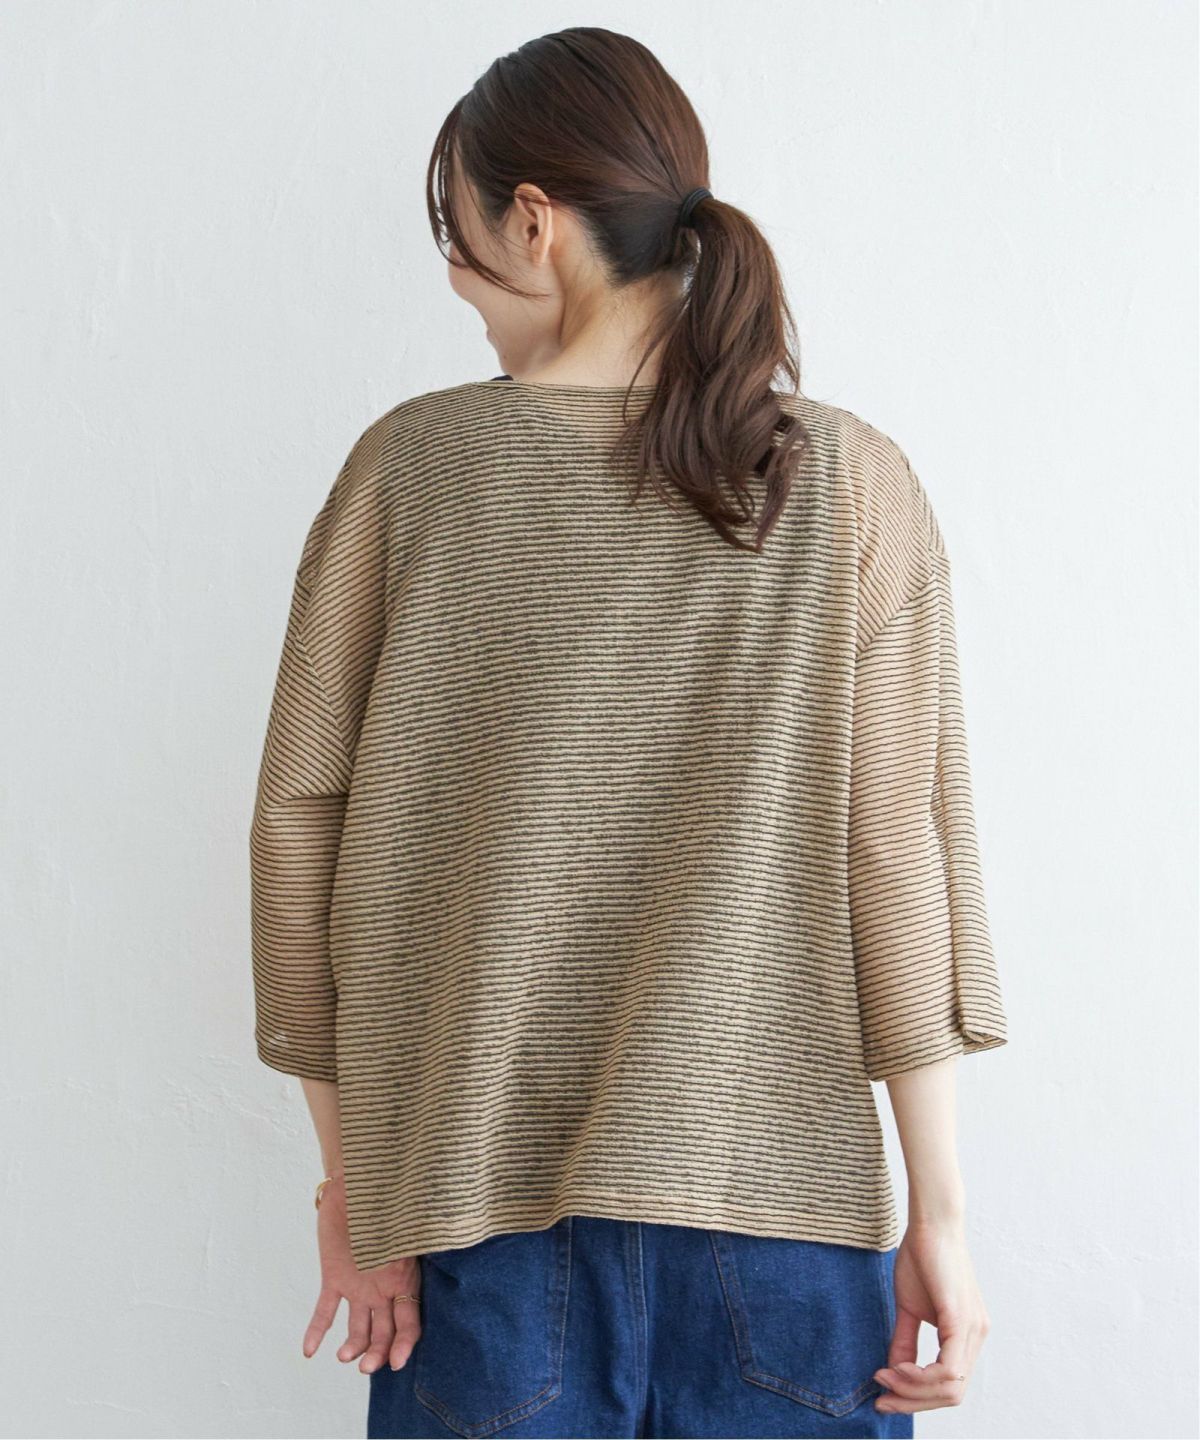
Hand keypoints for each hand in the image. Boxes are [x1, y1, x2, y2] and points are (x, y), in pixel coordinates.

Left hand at [300, 1174, 422, 1373]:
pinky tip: (308, 1351)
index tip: (397, 1362)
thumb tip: (434, 1242)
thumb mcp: (405, 1224)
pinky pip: (325, 1310)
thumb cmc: (387, 1199)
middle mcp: (382, 1289)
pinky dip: (316, 1331)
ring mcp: (358, 1286)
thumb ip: (412, 1242)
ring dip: (353, 1347)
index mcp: (403, 1280)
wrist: (358, 1182)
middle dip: (378, 1354)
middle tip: (366, 1367)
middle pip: (384, 1334)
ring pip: (358, 1329)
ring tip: (344, 1356)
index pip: (409, 1323)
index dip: (405, 1345)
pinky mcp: (334, 1278)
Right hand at [873, 1218, 991, 1414]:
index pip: (948, 1387)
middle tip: (882, 1396)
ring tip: (884, 1377)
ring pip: (950, 1388)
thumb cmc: (922, 1257)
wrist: (931, 1222)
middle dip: (913, 1402)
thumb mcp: (909, 1307)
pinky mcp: (961, 1320)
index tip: (883, 1392)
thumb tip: (892, 1372)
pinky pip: (947, 1369)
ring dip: (913, 1391)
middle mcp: (977, 1337)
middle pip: (951, 1395)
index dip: (916, 1398)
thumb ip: (905, 1341)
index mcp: (967, 1336)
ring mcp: (973, 1331)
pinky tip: (897, 1368)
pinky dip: (920, 1377)